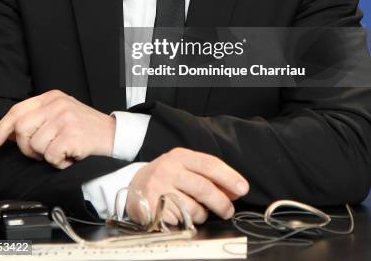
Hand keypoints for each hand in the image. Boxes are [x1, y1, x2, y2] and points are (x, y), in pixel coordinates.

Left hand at [0, 90, 115, 168]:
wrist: (114, 135)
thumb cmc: (85, 128)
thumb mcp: (61, 114)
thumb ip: (38, 117)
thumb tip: (8, 133)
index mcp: (52, 97)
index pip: (18, 110)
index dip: (2, 128)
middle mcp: (58, 105)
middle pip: (21, 128)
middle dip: (26, 146)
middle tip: (42, 151)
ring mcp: (65, 119)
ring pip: (35, 145)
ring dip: (46, 156)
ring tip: (62, 150)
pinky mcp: (72, 135)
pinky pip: (50, 156)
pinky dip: (58, 162)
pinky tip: (69, 155)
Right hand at [126, 147, 248, 224]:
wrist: (135, 186)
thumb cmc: (167, 177)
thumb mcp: (186, 168)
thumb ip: (209, 176)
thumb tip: (236, 190)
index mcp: (180, 156)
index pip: (209, 164)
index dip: (229, 177)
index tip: (243, 189)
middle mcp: (168, 169)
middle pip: (203, 187)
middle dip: (221, 202)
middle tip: (228, 210)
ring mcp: (158, 188)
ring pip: (192, 208)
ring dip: (201, 215)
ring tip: (196, 211)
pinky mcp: (151, 207)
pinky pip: (178, 222)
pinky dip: (184, 223)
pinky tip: (179, 216)